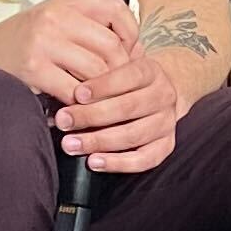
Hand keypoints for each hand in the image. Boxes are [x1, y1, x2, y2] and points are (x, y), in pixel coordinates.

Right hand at [0, 0, 138, 102]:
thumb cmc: (17, 41)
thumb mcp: (52, 19)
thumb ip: (85, 26)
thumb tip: (130, 49)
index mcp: (65, 4)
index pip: (115, 9)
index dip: (131, 34)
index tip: (131, 53)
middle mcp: (56, 18)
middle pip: (111, 46)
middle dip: (121, 73)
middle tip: (118, 88)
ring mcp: (44, 43)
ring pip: (97, 72)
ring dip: (102, 93)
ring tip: (98, 101)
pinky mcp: (34, 69)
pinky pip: (73, 92)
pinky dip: (80, 106)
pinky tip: (76, 109)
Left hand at [53, 53, 188, 174]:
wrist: (159, 94)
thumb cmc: (126, 82)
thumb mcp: (116, 68)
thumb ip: (96, 74)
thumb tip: (63, 90)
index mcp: (150, 71)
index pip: (128, 76)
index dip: (102, 86)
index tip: (77, 94)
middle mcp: (163, 95)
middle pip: (128, 107)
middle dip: (92, 116)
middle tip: (64, 121)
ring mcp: (167, 122)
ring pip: (134, 135)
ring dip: (99, 141)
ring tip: (71, 145)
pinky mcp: (167, 146)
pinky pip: (144, 160)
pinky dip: (118, 163)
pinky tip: (94, 162)